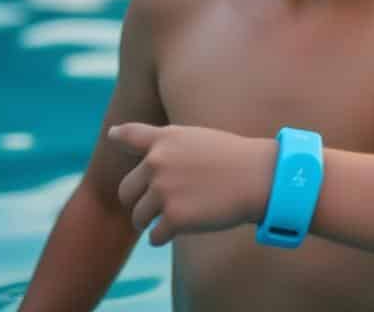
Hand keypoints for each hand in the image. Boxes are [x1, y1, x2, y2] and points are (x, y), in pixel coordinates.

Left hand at [109, 123, 274, 245]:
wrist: (259, 178)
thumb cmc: (234, 159)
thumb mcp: (197, 139)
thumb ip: (164, 144)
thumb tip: (126, 141)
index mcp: (165, 139)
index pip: (129, 136)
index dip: (119, 137)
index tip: (114, 136)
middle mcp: (157, 162)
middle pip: (127, 191)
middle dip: (140, 202)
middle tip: (160, 206)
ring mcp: (163, 190)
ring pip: (139, 217)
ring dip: (153, 222)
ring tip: (175, 219)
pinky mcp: (173, 217)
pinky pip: (155, 236)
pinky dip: (165, 238)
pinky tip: (182, 230)